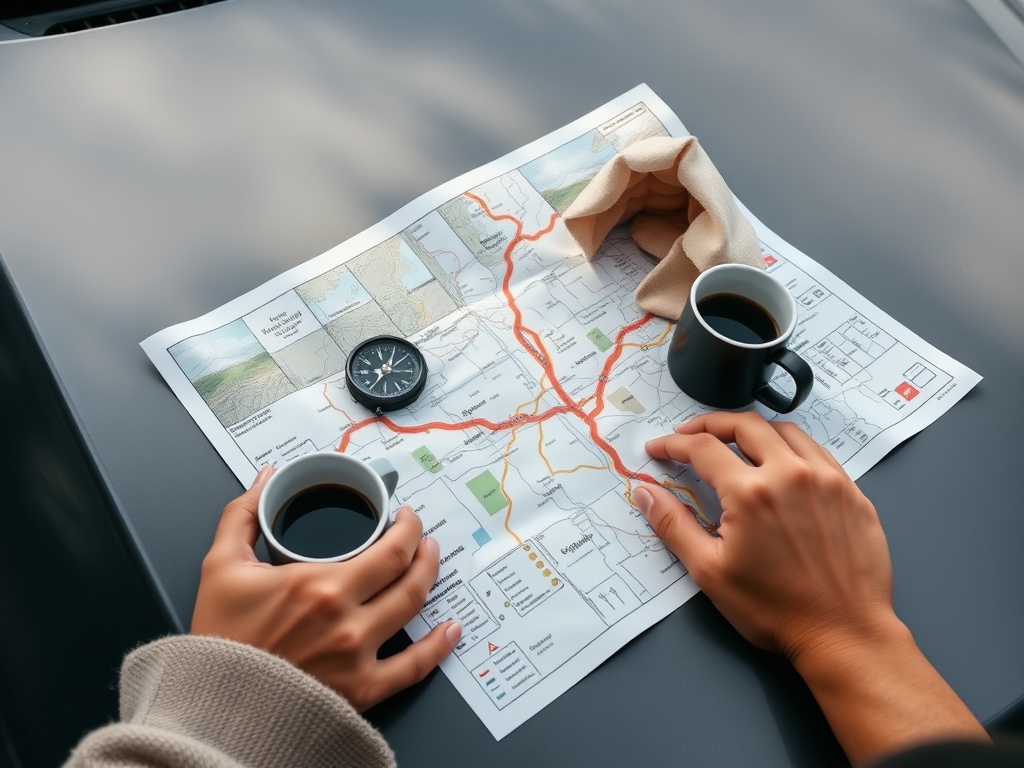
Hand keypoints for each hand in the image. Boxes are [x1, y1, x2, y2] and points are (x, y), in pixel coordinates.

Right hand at [191, 466, 461, 711]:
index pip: (391, 548)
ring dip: (430, 580)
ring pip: (413, 610)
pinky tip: (450, 630)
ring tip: (431, 565)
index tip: (406, 517)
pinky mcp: (362, 691)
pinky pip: (413, 667)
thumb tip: (266, 478)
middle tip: (422, 537)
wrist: (214, 706)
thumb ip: (244, 515)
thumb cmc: (218, 641)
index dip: (408, 527)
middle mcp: (346, 621)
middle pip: (408, 574)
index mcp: (319, 586)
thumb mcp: (221, 567)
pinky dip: (438, 647)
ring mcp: (358, 658)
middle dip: (422, 548)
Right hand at [633, 412, 986, 763]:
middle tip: (690, 433)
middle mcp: (791, 474)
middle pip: (745, 425)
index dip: (673, 444)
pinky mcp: (852, 493)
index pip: (702, 448)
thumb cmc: (774, 610)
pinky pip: (818, 453)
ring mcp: (827, 480)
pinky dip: (791, 448)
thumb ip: (673, 525)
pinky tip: (781, 463)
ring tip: (734, 442)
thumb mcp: (709, 571)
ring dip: (753, 430)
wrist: (844, 635)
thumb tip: (643, 492)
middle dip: (710, 424)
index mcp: (750, 493)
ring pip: (786, 432)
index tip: (658, 448)